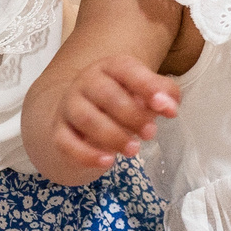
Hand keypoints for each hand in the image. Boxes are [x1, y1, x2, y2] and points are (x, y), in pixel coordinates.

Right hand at [50, 56, 178, 172]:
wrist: (81, 118)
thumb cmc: (120, 102)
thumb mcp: (143, 93)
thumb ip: (162, 94)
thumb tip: (171, 107)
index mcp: (110, 68)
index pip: (126, 69)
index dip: (146, 86)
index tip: (164, 106)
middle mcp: (86, 82)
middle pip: (105, 94)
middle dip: (132, 115)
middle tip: (151, 133)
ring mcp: (69, 106)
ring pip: (86, 118)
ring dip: (112, 136)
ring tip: (134, 150)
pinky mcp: (59, 132)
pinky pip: (66, 142)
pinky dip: (86, 154)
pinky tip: (108, 162)